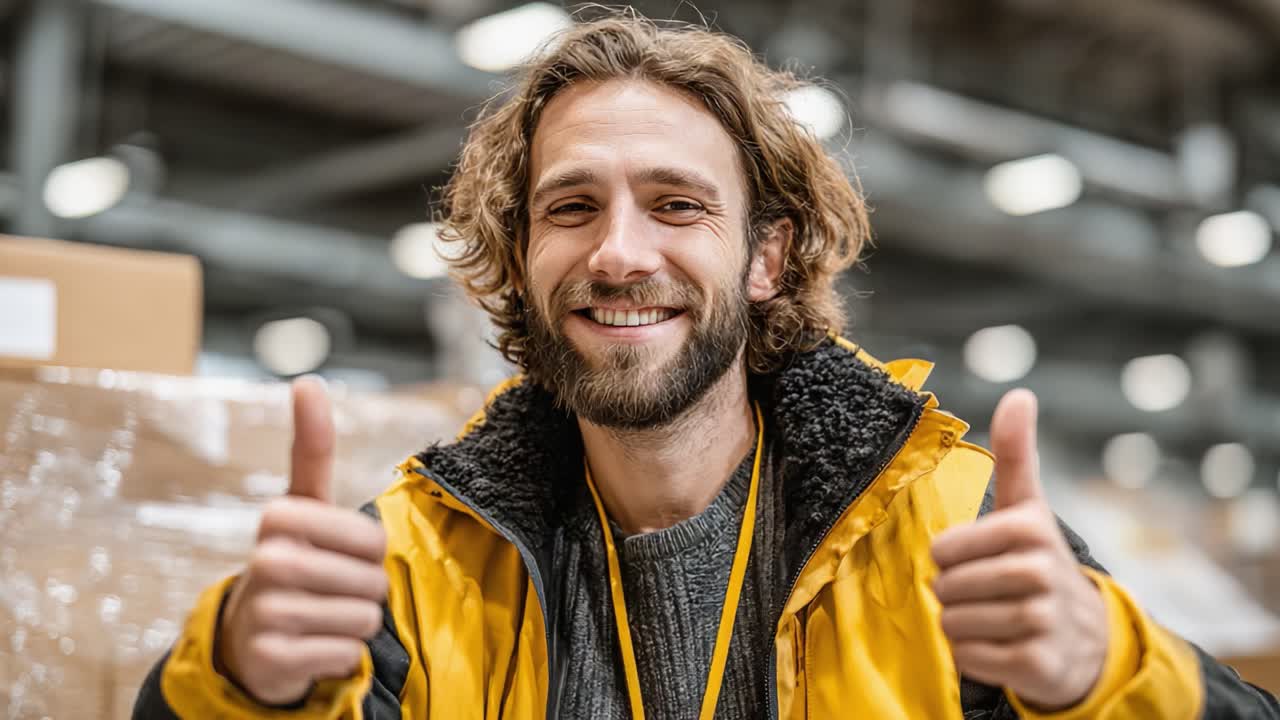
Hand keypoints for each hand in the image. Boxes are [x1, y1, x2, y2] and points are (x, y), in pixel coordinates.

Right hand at [217, 377, 388, 705]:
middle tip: (333, 589)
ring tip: (322, 616)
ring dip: (356, 622)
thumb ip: (312, 447)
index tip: (334, 530)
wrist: (252, 641)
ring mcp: (266, 609)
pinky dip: (342, 655)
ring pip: (364, 616)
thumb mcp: (304, 505)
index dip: (369, 548)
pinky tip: (312, 647)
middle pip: (372, 576)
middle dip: (367, 588)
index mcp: (280, 515)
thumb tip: (306, 379)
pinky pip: (347, 653)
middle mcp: (266, 557)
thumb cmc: (295, 561)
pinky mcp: (272, 657)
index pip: (370, 536)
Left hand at [931, 389, 1107, 710]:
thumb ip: (1016, 453)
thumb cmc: (1039, 563)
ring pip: (953, 623)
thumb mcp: (1028, 507)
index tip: (976, 558)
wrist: (1087, 640)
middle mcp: (1042, 572)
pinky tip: (998, 646)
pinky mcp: (1038, 664)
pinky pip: (968, 657)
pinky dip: (971, 656)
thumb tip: (1019, 394)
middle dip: (954, 593)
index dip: (949, 557)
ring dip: (961, 625)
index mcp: (1031, 528)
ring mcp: (1044, 620)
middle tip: (985, 593)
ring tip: (992, 618)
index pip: (945, 548)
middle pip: (946, 587)